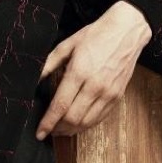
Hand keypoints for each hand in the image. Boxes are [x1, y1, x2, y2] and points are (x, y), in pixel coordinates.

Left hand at [36, 1, 152, 139]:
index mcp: (80, 71)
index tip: (39, 132)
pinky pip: (100, 117)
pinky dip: (87, 124)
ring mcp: (109, 92)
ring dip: (72, 130)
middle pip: (73, 118)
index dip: (48, 122)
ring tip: (61, 130)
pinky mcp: (118, 96)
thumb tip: (34, 80)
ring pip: (87, 122)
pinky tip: (78, 124)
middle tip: (49, 130)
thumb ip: (49, 64)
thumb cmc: (97, 34)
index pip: (60, 105)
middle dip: (58, 128)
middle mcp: (95, 85)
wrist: (127, 30)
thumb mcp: (68, 44)